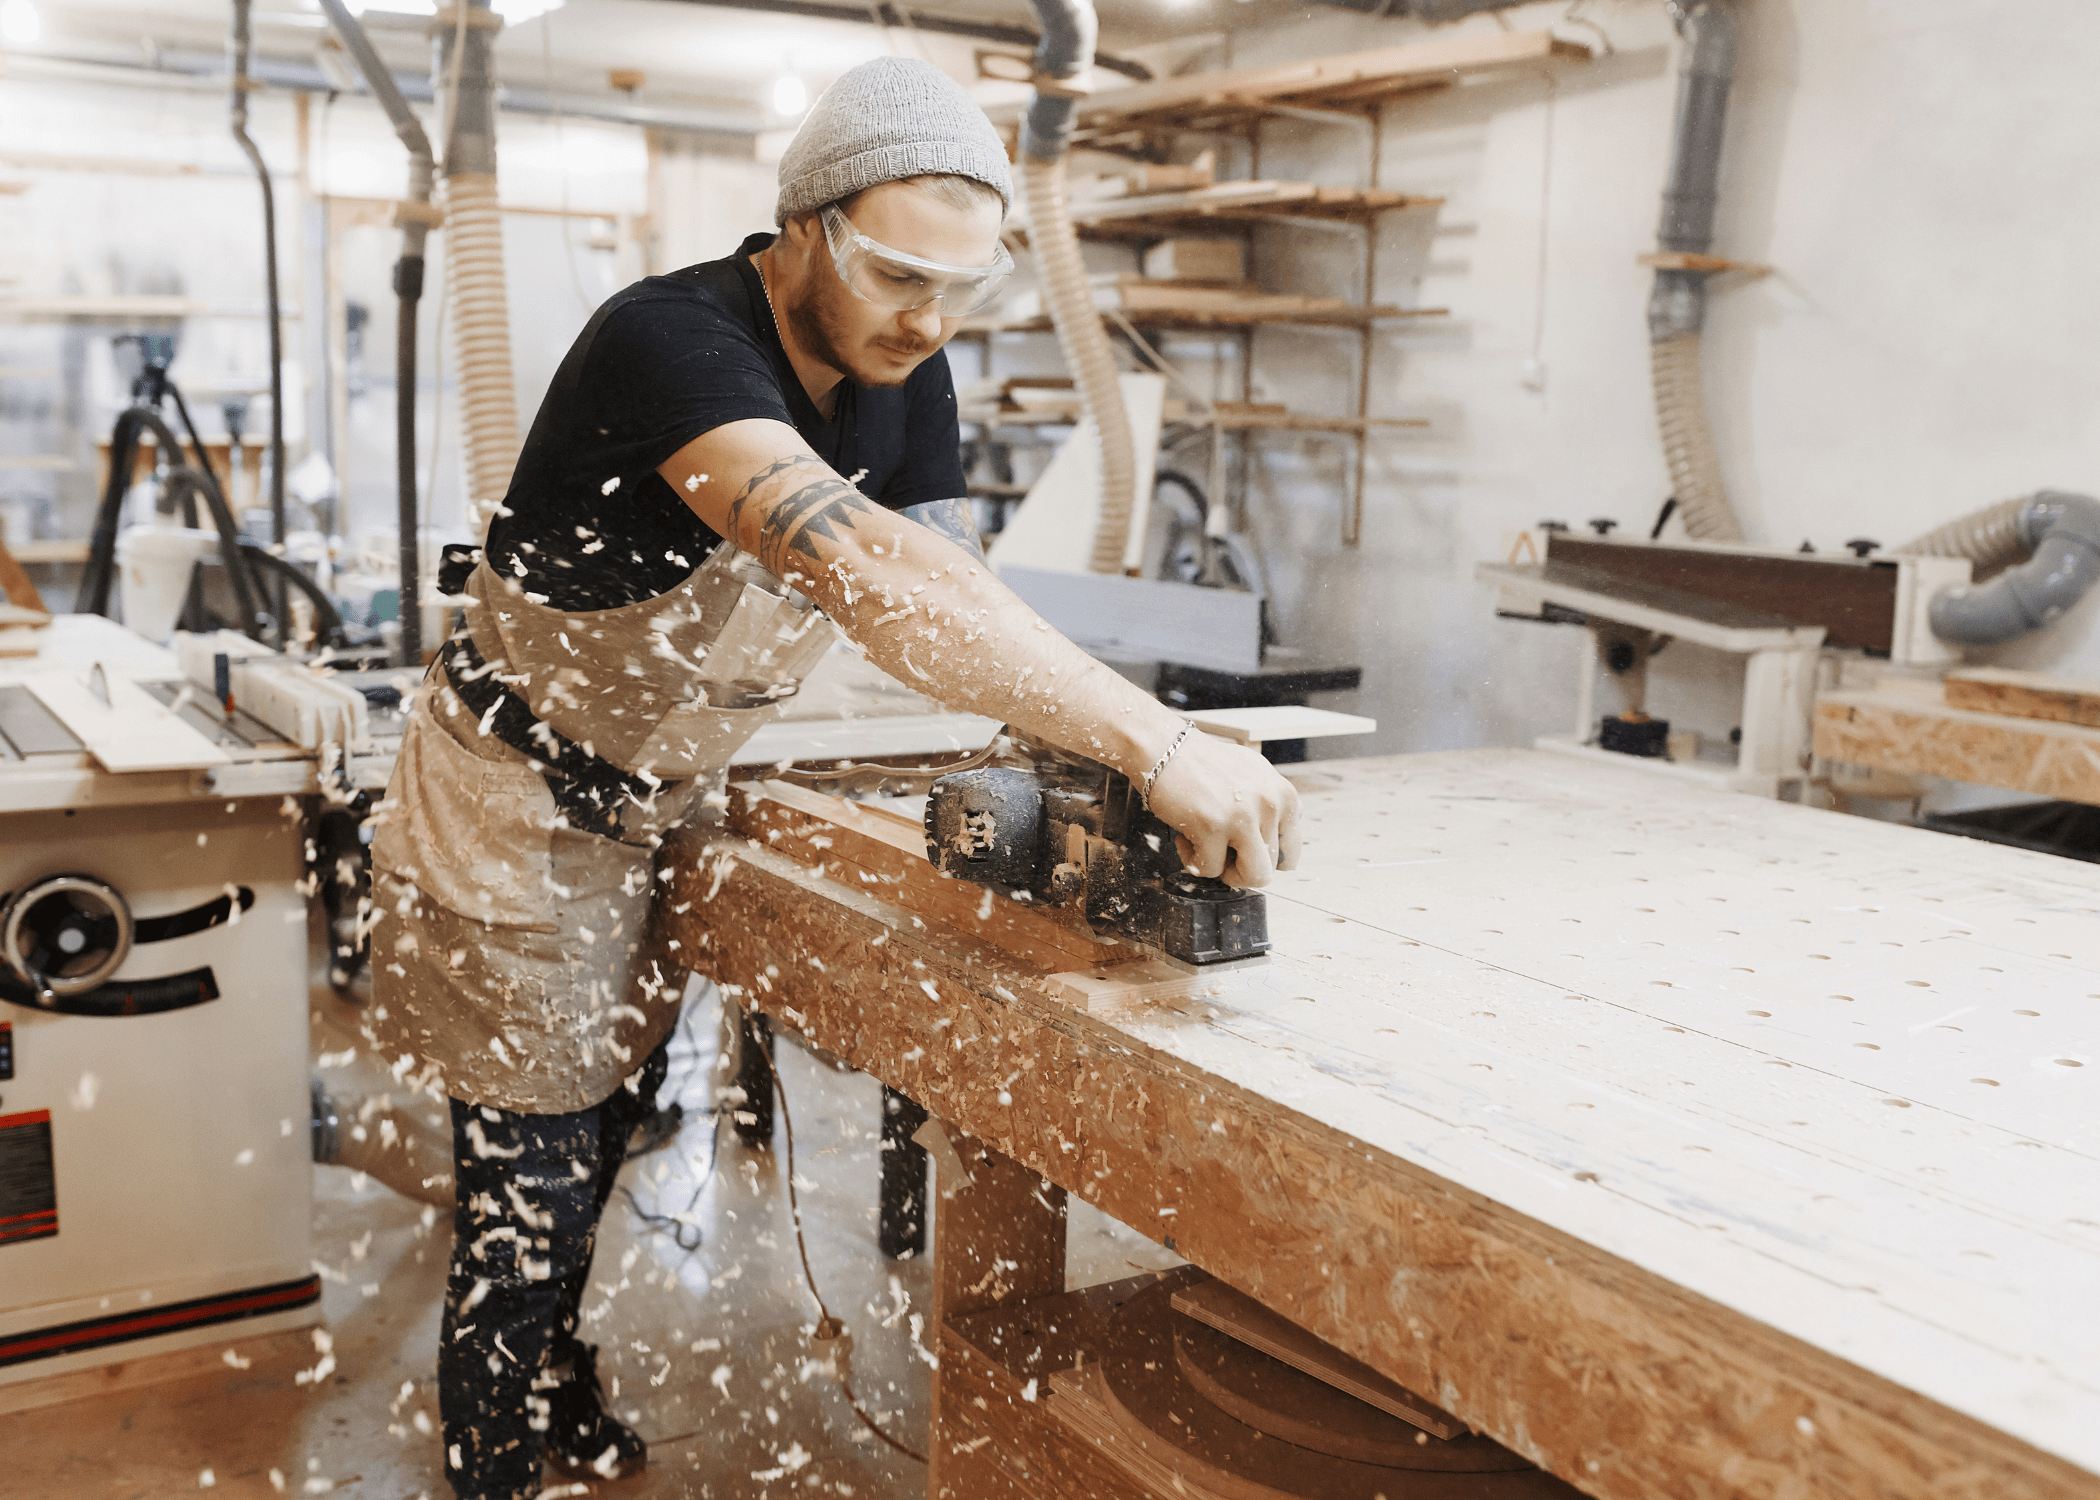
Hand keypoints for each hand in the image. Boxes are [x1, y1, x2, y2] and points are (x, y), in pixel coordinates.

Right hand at [1143, 729, 1301, 888]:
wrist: (1163, 748)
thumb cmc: (1203, 764)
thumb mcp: (1253, 775)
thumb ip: (1272, 805)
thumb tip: (1283, 838)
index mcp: (1284, 795)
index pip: (1290, 852)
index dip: (1263, 859)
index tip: (1243, 851)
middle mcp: (1270, 804)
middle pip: (1269, 870)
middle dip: (1240, 868)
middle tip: (1218, 849)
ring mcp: (1243, 816)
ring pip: (1252, 877)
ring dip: (1223, 870)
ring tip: (1205, 845)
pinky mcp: (1213, 826)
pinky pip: (1211, 870)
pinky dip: (1193, 861)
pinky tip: (1185, 837)